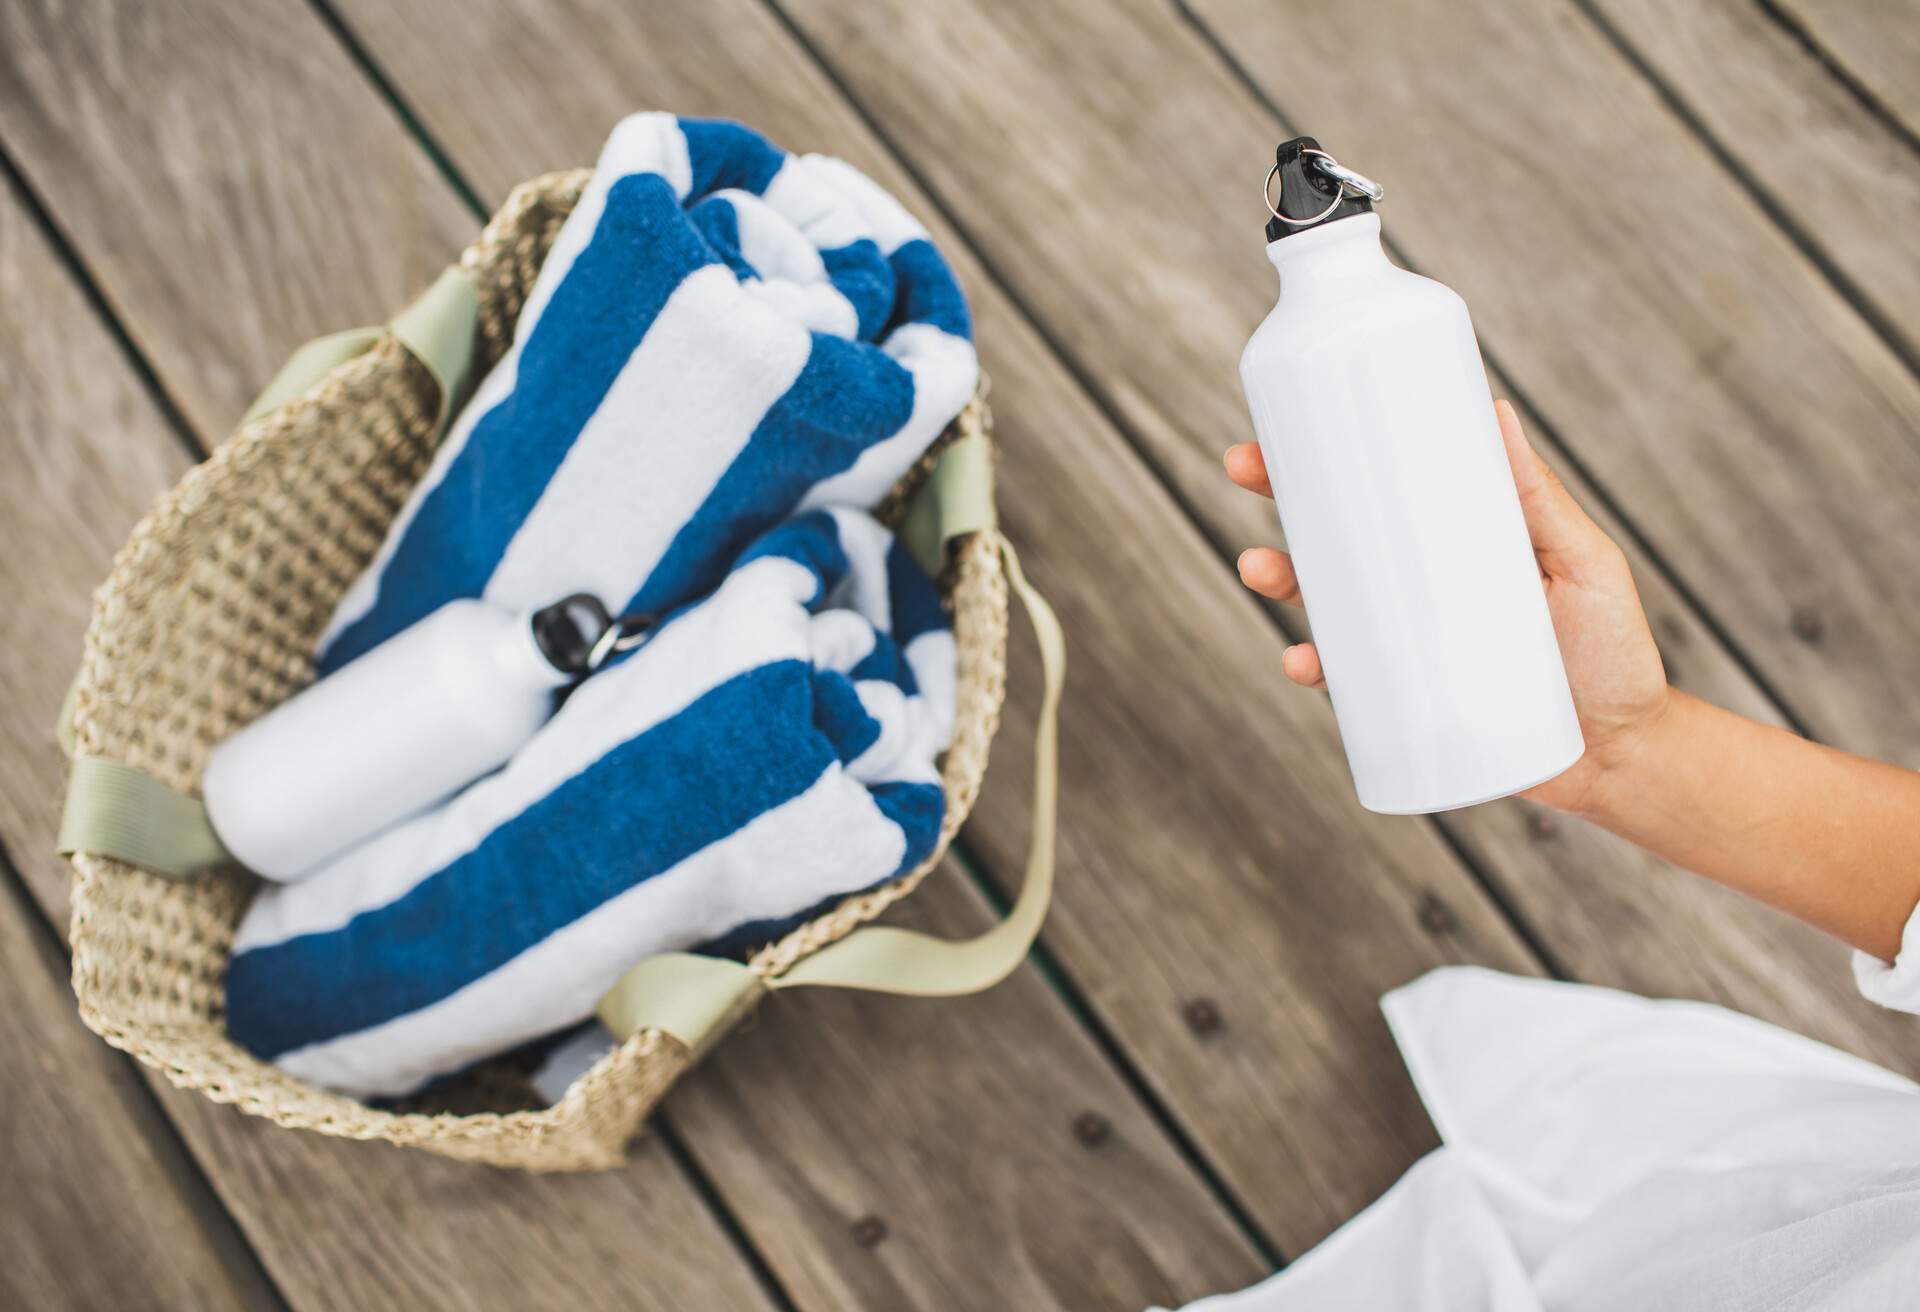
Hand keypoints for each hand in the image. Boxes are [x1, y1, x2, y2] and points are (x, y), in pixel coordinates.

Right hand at [1224, 400, 1670, 814]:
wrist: (1624, 755)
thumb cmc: (1615, 652)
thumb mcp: (1585, 563)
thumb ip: (1541, 499)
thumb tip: (1497, 411)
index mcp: (1458, 540)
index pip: (1386, 487)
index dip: (1330, 455)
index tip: (1287, 421)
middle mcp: (1423, 586)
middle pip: (1338, 533)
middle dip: (1282, 500)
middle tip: (1245, 468)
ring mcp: (1409, 642)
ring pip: (1328, 602)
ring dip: (1281, 580)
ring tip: (1260, 567)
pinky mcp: (1404, 699)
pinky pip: (1345, 681)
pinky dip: (1315, 668)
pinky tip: (1301, 659)